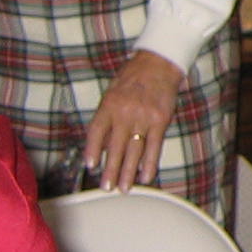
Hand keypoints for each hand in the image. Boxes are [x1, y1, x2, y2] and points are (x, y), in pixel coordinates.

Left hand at [85, 49, 181, 190]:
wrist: (158, 64)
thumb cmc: (133, 78)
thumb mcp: (112, 93)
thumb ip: (107, 118)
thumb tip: (104, 145)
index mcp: (109, 106)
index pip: (97, 132)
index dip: (93, 151)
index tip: (91, 166)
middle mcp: (125, 113)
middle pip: (115, 147)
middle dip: (111, 170)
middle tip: (107, 187)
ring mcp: (143, 118)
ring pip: (134, 151)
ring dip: (129, 172)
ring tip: (124, 188)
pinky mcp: (160, 121)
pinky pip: (154, 147)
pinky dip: (150, 163)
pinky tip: (146, 176)